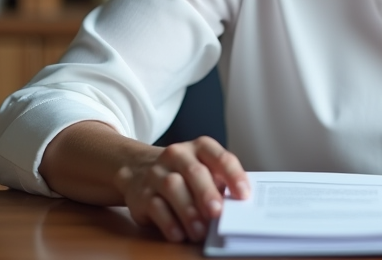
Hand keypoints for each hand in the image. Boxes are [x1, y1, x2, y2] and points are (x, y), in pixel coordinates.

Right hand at [113, 136, 249, 243]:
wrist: (137, 168)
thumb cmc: (183, 174)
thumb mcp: (203, 170)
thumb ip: (219, 184)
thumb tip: (237, 207)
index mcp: (200, 148)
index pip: (220, 157)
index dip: (234, 176)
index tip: (244, 195)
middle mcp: (177, 155)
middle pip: (194, 172)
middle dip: (207, 193)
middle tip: (218, 213)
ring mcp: (156, 173)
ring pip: (173, 187)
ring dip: (189, 212)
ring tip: (200, 231)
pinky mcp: (141, 193)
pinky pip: (155, 207)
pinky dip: (169, 222)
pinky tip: (179, 234)